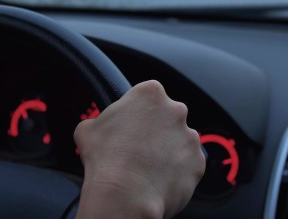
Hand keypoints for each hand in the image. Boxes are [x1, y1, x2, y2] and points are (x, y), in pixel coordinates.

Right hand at [74, 80, 204, 218]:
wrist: (125, 194)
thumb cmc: (106, 159)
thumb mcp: (88, 129)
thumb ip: (100, 120)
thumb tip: (96, 127)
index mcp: (150, 93)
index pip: (148, 96)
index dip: (137, 112)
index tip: (130, 125)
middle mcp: (176, 110)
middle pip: (167, 117)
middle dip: (155, 130)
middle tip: (138, 148)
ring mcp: (190, 137)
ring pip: (179, 141)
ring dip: (167, 151)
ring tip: (147, 168)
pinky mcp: (199, 162)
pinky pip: (188, 165)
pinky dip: (177, 171)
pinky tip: (158, 179)